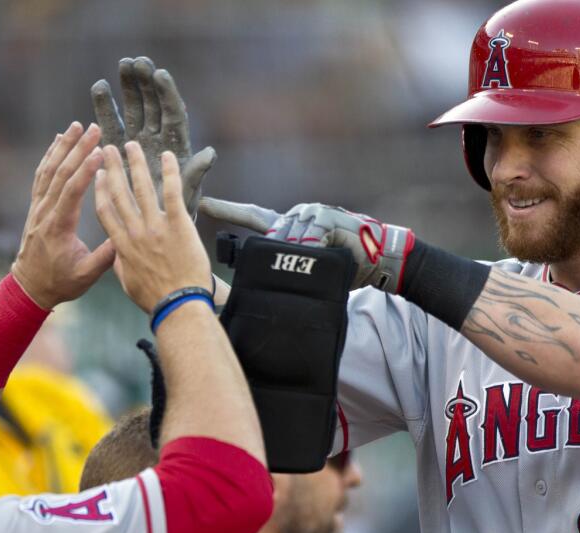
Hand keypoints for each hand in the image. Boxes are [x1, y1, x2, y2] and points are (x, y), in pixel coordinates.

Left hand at [11, 122, 114, 309]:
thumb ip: (106, 257)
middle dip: (77, 149)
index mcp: (59, 227)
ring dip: (63, 146)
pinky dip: (49, 155)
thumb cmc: (61, 283)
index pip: (72, 191)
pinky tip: (58, 140)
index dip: (86, 170)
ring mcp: (38, 208)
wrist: (30, 287)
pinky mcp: (36, 206)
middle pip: (60, 173)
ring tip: (76, 126)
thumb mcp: (86, 275)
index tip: (100, 152)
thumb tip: (128, 238)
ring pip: (49, 170)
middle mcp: (45, 213)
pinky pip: (42, 175)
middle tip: (93, 128)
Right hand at [92, 56, 215, 217]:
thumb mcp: (188, 193)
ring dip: (127, 88)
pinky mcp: (119, 149)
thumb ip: (194, 173)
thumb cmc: (178, 213)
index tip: (160, 75)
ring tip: (121, 66)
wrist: (155, 230)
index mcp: (177, 146)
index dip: (167, 93)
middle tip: (137, 62)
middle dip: (145, 83)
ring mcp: (138, 142)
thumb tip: (209, 154)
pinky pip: (112, 124)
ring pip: (133, 109)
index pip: (173, 113)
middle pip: (153, 105)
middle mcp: (158, 140)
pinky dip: (105, 106)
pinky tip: (99, 88)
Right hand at [95, 142, 212, 312]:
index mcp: (122, 245)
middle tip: (108, 149)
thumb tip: (116, 254)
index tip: (97, 174)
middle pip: (119, 193)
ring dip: (136, 163)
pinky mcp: (177, 225)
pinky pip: (172, 193)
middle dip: (112, 168)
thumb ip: (120, 264)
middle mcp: (135, 232)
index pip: (105, 211)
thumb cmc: (155, 299)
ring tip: (132, 145)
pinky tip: (168, 156)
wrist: (179, 305)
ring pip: (142, 188)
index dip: (99, 189)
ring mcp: (156, 227)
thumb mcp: (128, 283)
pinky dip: (170, 172)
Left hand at [199, 197, 413, 292]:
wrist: (376, 260)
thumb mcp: (307, 269)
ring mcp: (310, 213)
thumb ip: (284, 267)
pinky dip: (313, 247)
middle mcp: (296, 215)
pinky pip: (309, 235)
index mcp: (287, 226)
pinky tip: (320, 252)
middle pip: (271, 234)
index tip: (203, 204)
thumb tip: (260, 281)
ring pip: (289, 236)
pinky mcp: (325, 217)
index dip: (228, 210)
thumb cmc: (342, 267)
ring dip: (296, 256)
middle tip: (290, 268)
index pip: (252, 215)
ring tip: (308, 265)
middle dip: (276, 255)